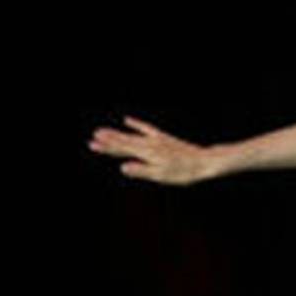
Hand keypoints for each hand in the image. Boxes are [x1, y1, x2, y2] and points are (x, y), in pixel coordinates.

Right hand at [89, 116, 219, 184]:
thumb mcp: (162, 175)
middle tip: (92, 138)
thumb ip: (142, 171)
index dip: (107, 148)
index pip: (123, 150)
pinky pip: (147, 129)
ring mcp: (157, 140)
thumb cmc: (184, 172)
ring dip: (117, 133)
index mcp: (148, 154)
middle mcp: (150, 144)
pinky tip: (127, 120)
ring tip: (102, 130)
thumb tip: (122, 167)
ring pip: (132, 136)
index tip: (92, 145)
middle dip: (108, 140)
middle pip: (125, 142)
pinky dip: (136, 124)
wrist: (204, 161)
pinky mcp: (164, 138)